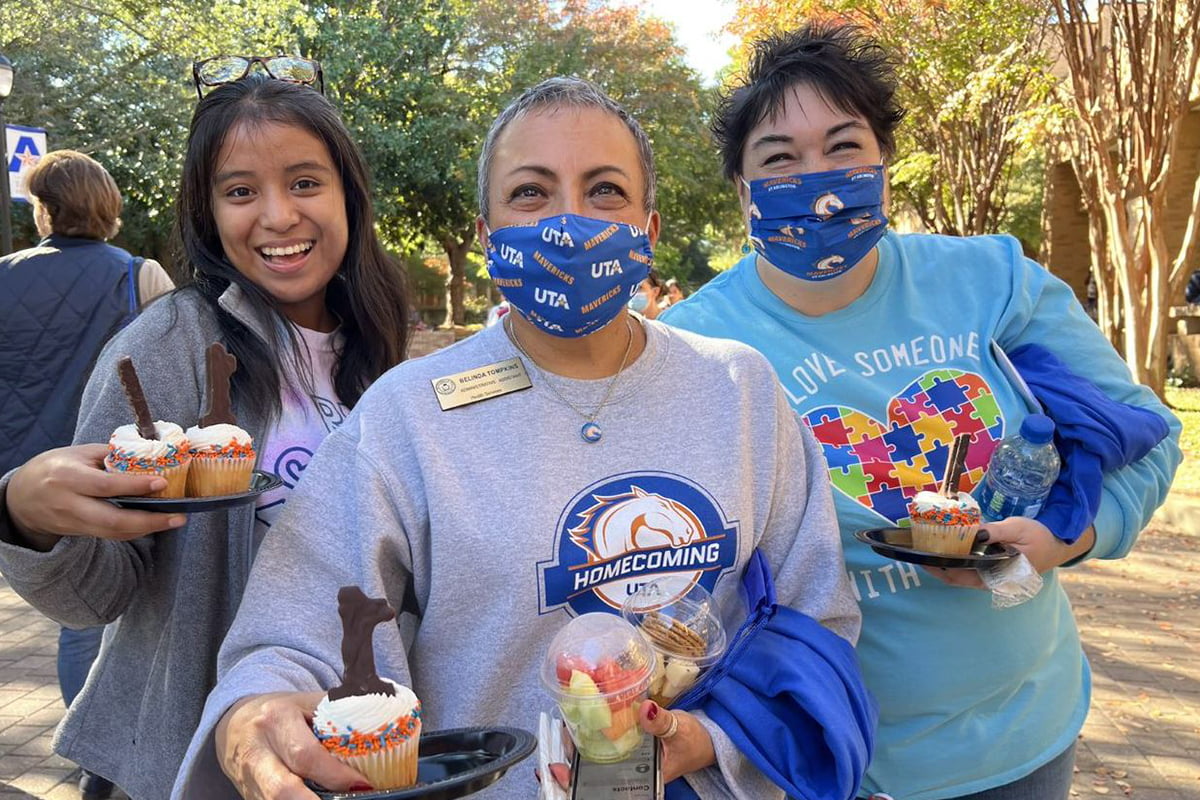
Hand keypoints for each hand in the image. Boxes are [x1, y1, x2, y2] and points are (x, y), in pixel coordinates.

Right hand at [5, 445, 184, 548]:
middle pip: (111, 520)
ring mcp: (74, 523)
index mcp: (68, 477)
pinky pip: (110, 535)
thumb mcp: (79, 454)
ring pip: (113, 532)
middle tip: (178, 517)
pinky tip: (155, 524)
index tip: (162, 483)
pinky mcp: (80, 533)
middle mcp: (70, 504)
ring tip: (174, 521)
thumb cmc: (57, 467)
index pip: (105, 485)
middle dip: (149, 521)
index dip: (135, 486)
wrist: (23, 497)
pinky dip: (135, 531)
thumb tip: (148, 454)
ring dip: (147, 529)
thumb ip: (111, 456)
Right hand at [216, 692, 375, 799]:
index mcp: (276, 720)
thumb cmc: (281, 713)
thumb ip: (338, 711)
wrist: (235, 724)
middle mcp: (259, 753)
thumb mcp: (305, 703)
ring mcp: (250, 781)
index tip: (363, 785)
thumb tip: (383, 714)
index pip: (306, 755)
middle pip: (282, 790)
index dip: (335, 774)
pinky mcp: (249, 798)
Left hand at [539, 702, 714, 790]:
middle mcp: (627, 772)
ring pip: (593, 754)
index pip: (599, 786)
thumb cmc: (694, 742)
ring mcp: (625, 758)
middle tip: (551, 740)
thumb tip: (645, 710)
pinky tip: (578, 714)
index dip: (574, 780)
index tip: (554, 769)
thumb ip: (662, 723)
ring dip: (576, 740)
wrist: (706, 740)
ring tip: (560, 722)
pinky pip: (604, 738)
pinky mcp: (626, 743)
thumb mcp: (680, 731)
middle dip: (568, 759)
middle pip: (589, 770)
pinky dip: (591, 727)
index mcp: (638, 779)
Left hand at [925, 518, 1096, 588]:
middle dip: (933, 565)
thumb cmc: (1039, 537)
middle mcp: (990, 580)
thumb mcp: (1018, 529)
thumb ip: (996, 532)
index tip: (921, 556)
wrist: (1057, 544)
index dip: (938, 568)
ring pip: (958, 572)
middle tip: (915, 548)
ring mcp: (989, 575)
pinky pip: (966, 565)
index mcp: (996, 575)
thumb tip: (974, 533)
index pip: (959, 576)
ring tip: (925, 545)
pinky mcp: (990, 568)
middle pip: (954, 576)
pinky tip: (944, 544)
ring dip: (941, 561)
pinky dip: (953, 556)